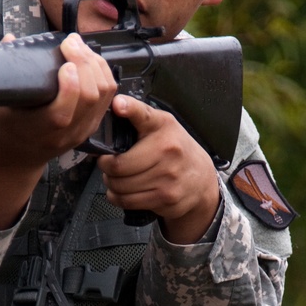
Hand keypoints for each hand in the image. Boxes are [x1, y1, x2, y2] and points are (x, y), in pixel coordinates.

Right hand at [0, 33, 116, 228]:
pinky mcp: (92, 124)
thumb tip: (9, 40)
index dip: (70, 85)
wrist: (17, 156)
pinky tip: (90, 59)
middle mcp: (66, 133)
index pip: (63, 112)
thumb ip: (0, 73)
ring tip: (80, 47)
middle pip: (90, 96)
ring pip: (104, 93)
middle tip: (71, 42)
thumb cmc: (5, 126)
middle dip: (84, 62)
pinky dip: (102, 72)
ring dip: (95, 64)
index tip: (64, 61)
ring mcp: (83, 130)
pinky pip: (107, 96)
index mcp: (41, 130)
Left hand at [98, 94, 220, 243]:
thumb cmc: (174, 149)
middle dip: (106, 166)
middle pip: (118, 165)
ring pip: (120, 185)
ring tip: (115, 177)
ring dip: (111, 183)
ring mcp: (167, 176)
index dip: (128, 108)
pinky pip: (127, 201)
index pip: (143, 114)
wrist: (200, 178)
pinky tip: (121, 190)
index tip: (118, 105)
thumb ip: (138, 115)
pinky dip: (117, 197)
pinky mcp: (165, 198)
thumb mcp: (161, 125)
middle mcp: (167, 150)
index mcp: (163, 127)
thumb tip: (115, 104)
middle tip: (108, 164)